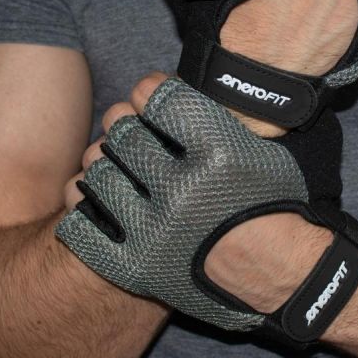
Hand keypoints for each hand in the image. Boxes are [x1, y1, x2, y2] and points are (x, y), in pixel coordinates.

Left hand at [63, 72, 332, 313]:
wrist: (275, 273)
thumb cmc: (273, 206)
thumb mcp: (264, 152)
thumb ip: (222, 119)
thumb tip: (187, 85)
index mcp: (216, 154)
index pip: (155, 95)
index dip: (149, 89)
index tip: (151, 95)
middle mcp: (180, 188)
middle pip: (122, 130)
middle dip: (125, 121)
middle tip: (133, 129)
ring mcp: (153, 230)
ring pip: (96, 172)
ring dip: (107, 163)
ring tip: (122, 168)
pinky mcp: (134, 266)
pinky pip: (82, 224)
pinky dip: (87, 208)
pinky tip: (106, 203)